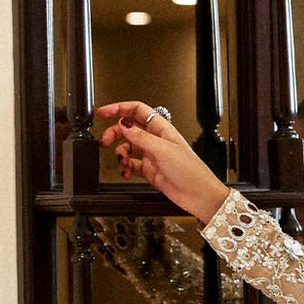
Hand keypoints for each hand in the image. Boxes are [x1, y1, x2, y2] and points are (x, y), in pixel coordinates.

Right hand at [95, 100, 229, 225]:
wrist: (199, 195)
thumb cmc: (190, 171)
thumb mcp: (162, 149)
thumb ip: (140, 136)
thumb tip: (123, 123)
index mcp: (161, 128)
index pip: (136, 110)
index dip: (119, 108)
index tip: (104, 112)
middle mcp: (155, 139)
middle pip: (128, 129)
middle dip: (115, 133)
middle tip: (105, 140)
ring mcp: (152, 155)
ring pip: (128, 147)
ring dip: (120, 153)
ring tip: (121, 160)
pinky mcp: (150, 170)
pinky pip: (132, 165)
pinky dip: (126, 167)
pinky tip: (126, 171)